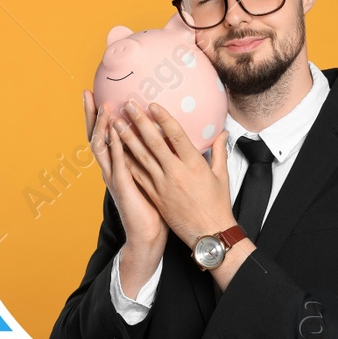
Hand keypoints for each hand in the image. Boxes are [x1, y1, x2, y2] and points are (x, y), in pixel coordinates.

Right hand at [84, 90, 166, 274]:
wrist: (147, 235)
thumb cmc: (152, 207)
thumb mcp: (150, 176)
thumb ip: (150, 157)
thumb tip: (162, 137)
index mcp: (117, 165)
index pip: (105, 135)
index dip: (100, 115)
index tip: (98, 93)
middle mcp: (111, 169)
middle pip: (96, 136)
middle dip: (91, 114)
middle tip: (87, 92)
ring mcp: (114, 178)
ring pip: (101, 147)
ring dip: (102, 126)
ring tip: (104, 106)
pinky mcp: (123, 188)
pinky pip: (116, 164)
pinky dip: (115, 147)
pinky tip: (115, 133)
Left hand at [110, 101, 233, 247]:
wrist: (208, 233)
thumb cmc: (216, 204)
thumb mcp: (221, 175)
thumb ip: (219, 151)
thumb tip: (221, 133)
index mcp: (194, 164)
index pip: (176, 135)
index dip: (163, 118)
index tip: (152, 105)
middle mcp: (176, 172)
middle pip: (154, 142)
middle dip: (139, 122)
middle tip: (128, 106)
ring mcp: (163, 184)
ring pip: (141, 157)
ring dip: (127, 139)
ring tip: (116, 124)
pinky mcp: (155, 196)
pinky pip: (138, 175)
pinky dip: (127, 161)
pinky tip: (117, 151)